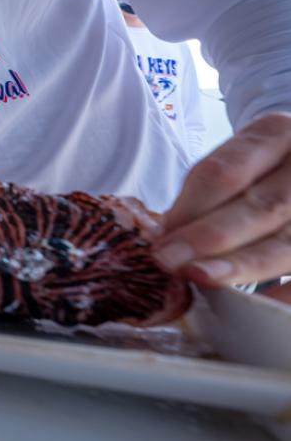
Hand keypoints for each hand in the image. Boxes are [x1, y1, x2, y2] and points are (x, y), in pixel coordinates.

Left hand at [156, 112, 290, 296]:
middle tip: (170, 262)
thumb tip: (172, 232)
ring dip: (242, 266)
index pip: (227, 171)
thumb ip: (210, 189)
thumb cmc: (263, 166)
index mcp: (277, 133)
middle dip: (212, 238)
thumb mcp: (240, 158)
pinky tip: (258, 307)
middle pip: (262, 206)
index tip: (162, 237)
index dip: (192, 207)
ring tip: (202, 279)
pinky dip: (285, 294)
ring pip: (288, 241)